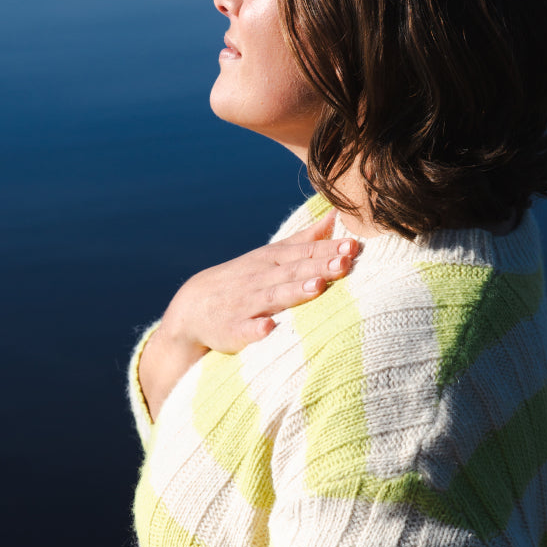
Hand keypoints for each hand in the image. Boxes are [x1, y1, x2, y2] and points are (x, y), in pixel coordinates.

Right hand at [161, 209, 356, 353]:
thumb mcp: (272, 255)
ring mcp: (247, 304)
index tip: (353, 246)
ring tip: (317, 288)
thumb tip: (335, 216)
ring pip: (274, 297)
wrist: (194, 307)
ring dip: (296, 292)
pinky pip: (245, 329)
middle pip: (294, 272)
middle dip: (320, 267)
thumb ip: (305, 239)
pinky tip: (269, 328)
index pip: (305, 253)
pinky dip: (256, 329)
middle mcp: (262, 279)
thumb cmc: (245, 279)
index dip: (329, 250)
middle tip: (345, 263)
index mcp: (273, 261)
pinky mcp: (233, 330)